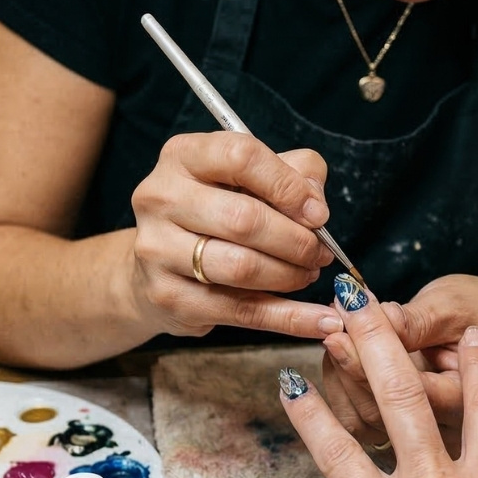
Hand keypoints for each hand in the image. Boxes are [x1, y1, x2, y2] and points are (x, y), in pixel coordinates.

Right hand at [129, 133, 343, 340]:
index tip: (317, 213)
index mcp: (183, 155)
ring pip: (241, 268)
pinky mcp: (167, 296)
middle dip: (296, 240)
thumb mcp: (251, 177)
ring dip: (290, 275)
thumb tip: (315, 207)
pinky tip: (320, 321)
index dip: (288, 186)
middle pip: (243, 219)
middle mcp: (161, 198)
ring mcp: (157, 249)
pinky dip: (289, 318)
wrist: (158, 261)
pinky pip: (240, 311)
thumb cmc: (215, 209)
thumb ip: (294, 174)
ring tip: (308, 274)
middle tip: (320, 252)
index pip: (242, 157)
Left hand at [320, 274, 477, 450]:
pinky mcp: (397, 431)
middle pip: (380, 411)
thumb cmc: (475, 309)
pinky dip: (338, 388)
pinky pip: (355, 422)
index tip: (348, 317)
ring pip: (361, 420)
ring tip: (338, 332)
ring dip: (339, 375)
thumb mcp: (451, 307)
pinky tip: (338, 356)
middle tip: (333, 327)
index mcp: (466, 400)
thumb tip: (374, 319)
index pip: (410, 387)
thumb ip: (414, 320)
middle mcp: (443, 428)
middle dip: (349, 365)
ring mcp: (418, 436)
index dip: (371, 353)